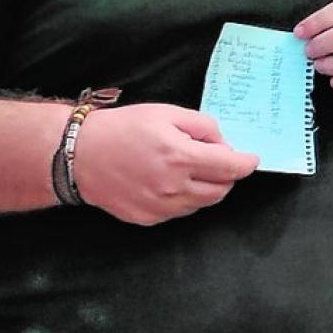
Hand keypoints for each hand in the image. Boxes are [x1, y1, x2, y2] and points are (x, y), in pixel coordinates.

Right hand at [72, 103, 259, 225]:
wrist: (80, 154)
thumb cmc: (123, 128)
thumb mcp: (167, 113)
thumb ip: (203, 127)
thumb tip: (224, 145)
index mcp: (180, 157)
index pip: (230, 168)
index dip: (246, 163)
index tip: (252, 159)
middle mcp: (173, 187)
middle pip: (221, 190)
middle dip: (227, 175)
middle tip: (218, 160)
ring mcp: (160, 207)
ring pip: (202, 203)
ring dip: (207, 187)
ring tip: (190, 168)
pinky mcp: (148, 218)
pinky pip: (180, 211)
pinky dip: (185, 198)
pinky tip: (170, 181)